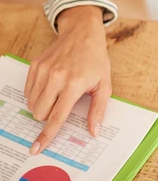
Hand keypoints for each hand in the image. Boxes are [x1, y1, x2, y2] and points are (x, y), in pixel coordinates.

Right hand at [24, 6, 110, 154]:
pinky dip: (37, 94)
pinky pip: (28, 91)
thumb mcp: (104, 84)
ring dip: (42, 105)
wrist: (83, 34)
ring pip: (32, 104)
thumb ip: (98, 109)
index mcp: (74, 84)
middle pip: (40, 113)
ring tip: (58, 92)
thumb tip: (94, 131)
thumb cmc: (95, 60)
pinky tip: (51, 84)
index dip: (47, 135)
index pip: (57, 117)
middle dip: (48, 116)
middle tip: (62, 103)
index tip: (37, 148)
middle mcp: (56, 77)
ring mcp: (44, 71)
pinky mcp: (35, 66)